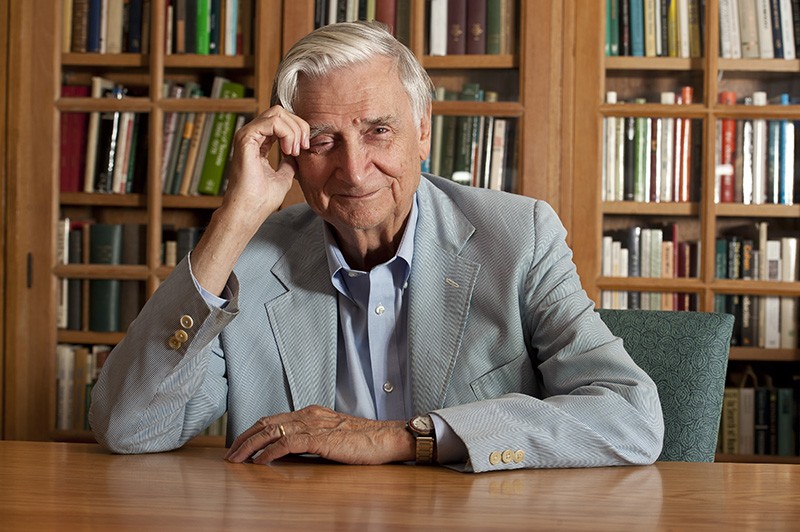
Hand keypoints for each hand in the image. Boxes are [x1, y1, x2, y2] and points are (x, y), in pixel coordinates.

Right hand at [220, 105, 309, 225]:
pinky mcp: (246, 138)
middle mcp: (251, 136)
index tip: (304, 149)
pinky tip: (288, 149)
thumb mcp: (283, 177)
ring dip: (294, 130)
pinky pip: (272, 121)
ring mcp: (247, 135)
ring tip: (295, 150)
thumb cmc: (262, 200)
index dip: (298, 129)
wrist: (249, 211)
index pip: (281, 120)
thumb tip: (295, 156)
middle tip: (302, 147)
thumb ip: (288, 163)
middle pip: (280, 112)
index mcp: (258, 142)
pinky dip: (287, 133)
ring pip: (277, 113)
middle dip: (299, 126)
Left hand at [224, 405, 415, 465]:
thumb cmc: (365, 441)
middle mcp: (309, 415)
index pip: (273, 419)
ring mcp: (314, 425)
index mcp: (311, 413)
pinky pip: (287, 443)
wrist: (386, 438)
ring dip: (249, 446)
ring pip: (271, 431)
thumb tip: (289, 453)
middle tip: (229, 454)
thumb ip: (311, 441)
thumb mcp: (332, 438)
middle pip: (266, 422)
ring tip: (236, 459)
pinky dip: (269, 452)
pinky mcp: (320, 438)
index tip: (240, 446)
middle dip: (244, 438)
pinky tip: (260, 461)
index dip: (252, 431)